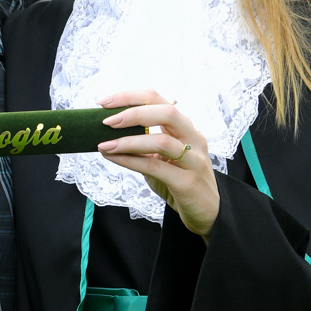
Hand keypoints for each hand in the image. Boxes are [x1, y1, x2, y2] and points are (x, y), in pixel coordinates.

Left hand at [97, 90, 219, 239]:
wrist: (206, 212)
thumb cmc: (179, 181)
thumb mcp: (161, 158)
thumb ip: (142, 145)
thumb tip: (107, 136)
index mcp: (185, 127)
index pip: (158, 99)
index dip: (130, 97)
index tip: (104, 102)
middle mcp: (193, 138)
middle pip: (166, 112)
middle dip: (133, 112)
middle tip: (106, 121)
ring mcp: (194, 160)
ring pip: (161, 141)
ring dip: (128, 141)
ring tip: (104, 144)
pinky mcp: (187, 182)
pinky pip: (155, 167)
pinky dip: (131, 161)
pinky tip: (114, 158)